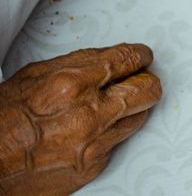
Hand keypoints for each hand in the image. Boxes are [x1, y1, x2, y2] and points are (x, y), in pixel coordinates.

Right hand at [0, 44, 161, 195]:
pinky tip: (90, 132)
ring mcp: (94, 142)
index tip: (142, 56)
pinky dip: (108, 135)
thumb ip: (78, 66)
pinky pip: (116, 143)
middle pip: (148, 89)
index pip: (127, 59)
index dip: (140, 55)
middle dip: (147, 81)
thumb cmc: (4, 119)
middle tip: (141, 80)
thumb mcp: (36, 76)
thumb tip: (108, 61)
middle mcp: (89, 113)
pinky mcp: (93, 165)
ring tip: (112, 107)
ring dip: (129, 109)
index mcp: (73, 84)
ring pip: (138, 117)